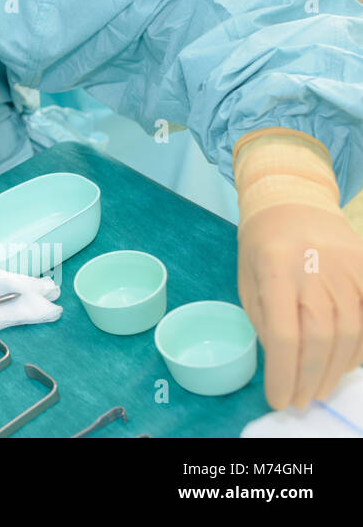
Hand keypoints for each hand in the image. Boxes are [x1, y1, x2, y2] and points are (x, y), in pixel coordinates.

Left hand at [238, 204, 362, 409]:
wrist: (292, 200)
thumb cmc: (263, 245)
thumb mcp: (249, 280)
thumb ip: (265, 319)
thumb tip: (282, 362)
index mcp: (275, 268)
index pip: (285, 334)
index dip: (283, 374)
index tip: (278, 399)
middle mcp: (314, 267)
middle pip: (321, 337)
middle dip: (309, 377)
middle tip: (301, 400)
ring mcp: (346, 266)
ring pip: (351, 331)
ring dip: (336, 368)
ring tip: (318, 387)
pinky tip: (347, 362)